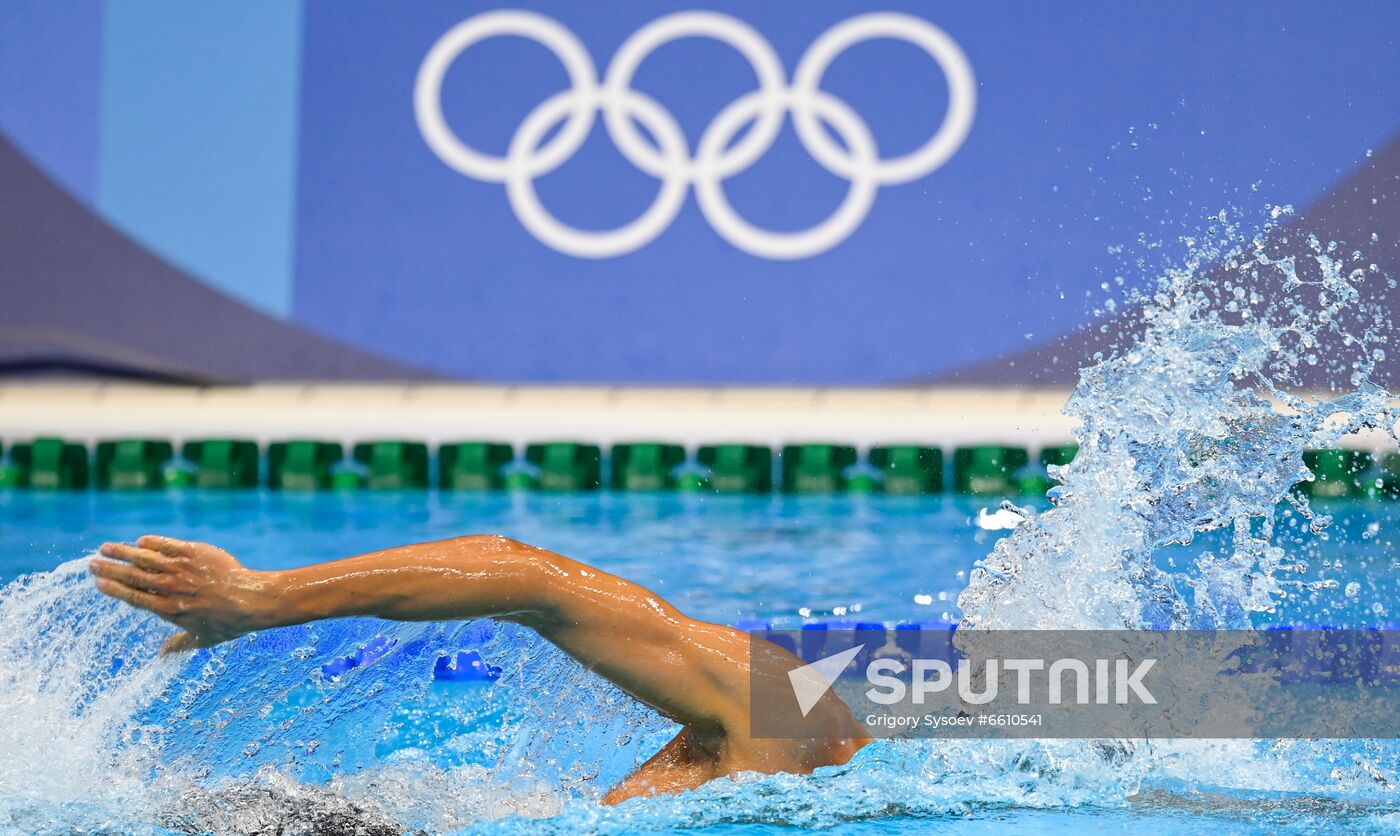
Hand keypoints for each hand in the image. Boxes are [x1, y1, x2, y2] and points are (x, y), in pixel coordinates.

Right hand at [91, 535, 277, 653]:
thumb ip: (179, 645)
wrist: (252, 600)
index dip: (113, 589)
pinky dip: (153, 542)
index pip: (133, 597)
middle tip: (92, 562)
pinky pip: (168, 545)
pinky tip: (141, 541)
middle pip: (132, 576)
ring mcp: (181, 569)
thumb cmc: (229, 623)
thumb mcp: (202, 639)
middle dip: (110, 569)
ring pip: (145, 558)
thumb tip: (161, 656)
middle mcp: (170, 588)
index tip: (98, 583)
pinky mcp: (195, 553)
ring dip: (123, 552)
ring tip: (106, 547)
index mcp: (167, 609)